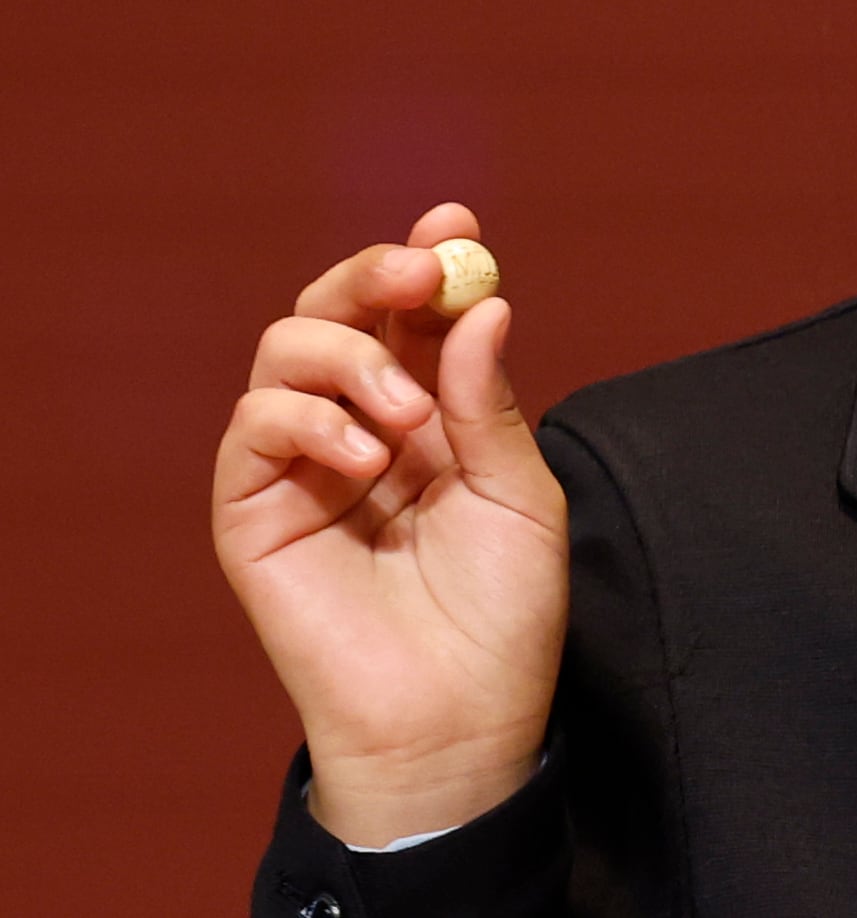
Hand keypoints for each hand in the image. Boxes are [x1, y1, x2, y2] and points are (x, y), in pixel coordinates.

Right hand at [212, 202, 567, 846]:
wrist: (460, 717)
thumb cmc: (502, 614)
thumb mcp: (520, 492)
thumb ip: (488, 401)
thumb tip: (481, 303)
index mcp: (430, 413)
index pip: (410, 314)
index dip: (424, 259)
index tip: (452, 222)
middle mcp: (359, 426)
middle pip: (333, 311)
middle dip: (370, 275)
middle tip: (416, 272)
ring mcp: (300, 467)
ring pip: (283, 352)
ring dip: (350, 358)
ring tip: (408, 420)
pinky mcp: (251, 514)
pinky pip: (251, 427)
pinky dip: (306, 418)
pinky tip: (364, 457)